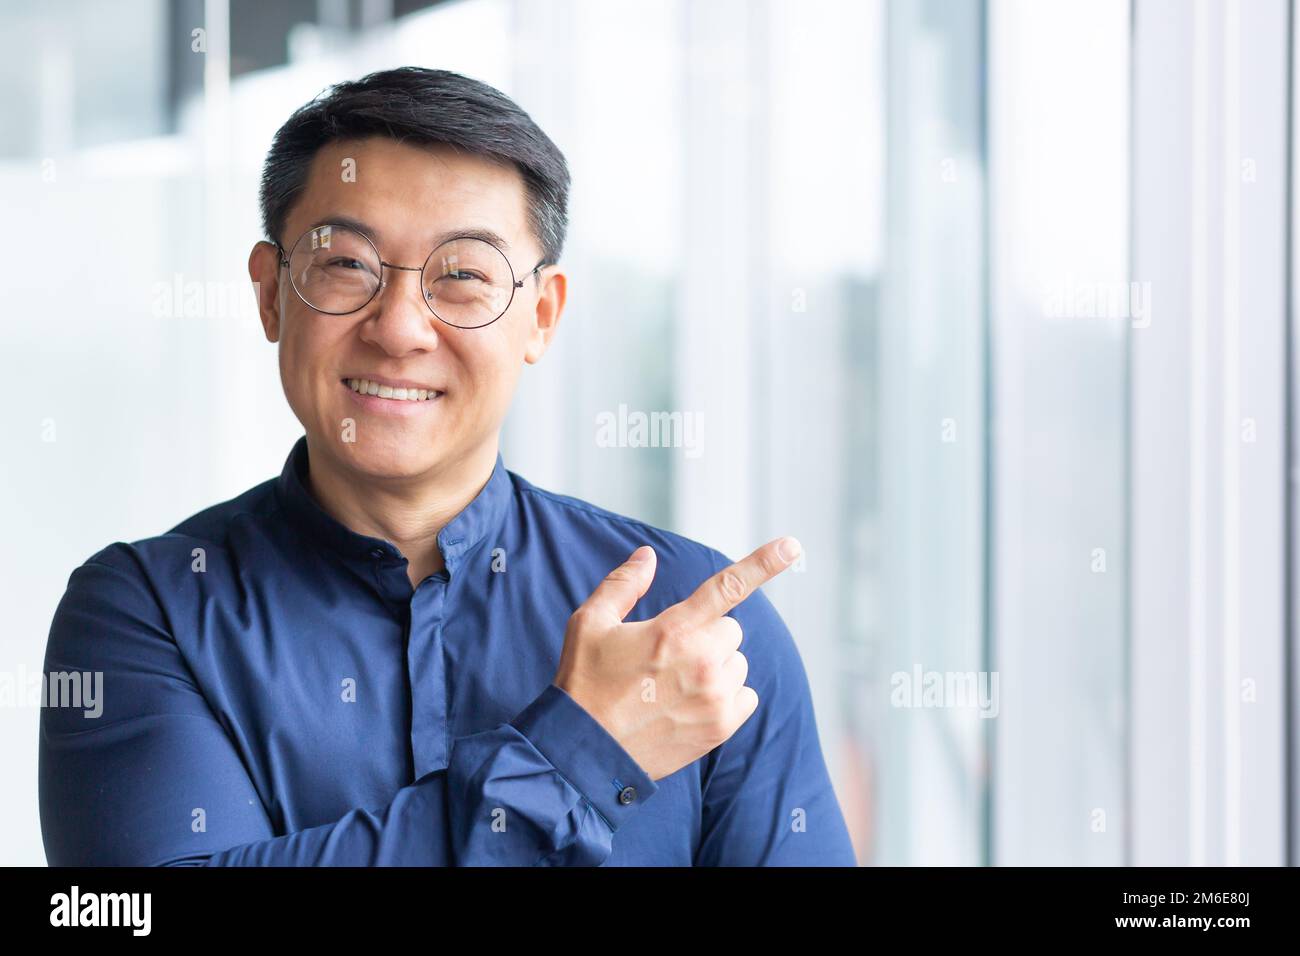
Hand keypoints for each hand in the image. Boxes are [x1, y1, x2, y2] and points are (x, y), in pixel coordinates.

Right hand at [553, 536, 802, 780]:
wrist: (586, 752)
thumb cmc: (585, 683)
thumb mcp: (590, 623)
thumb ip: (623, 584)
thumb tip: (648, 555)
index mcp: (674, 629)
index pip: (727, 587)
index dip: (763, 563)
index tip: (792, 546)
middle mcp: (702, 661)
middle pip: (731, 630)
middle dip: (706, 636)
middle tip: (670, 656)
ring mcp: (715, 696)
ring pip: (737, 663)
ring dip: (716, 667)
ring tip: (675, 686)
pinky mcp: (721, 727)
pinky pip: (746, 696)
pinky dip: (726, 696)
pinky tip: (691, 705)